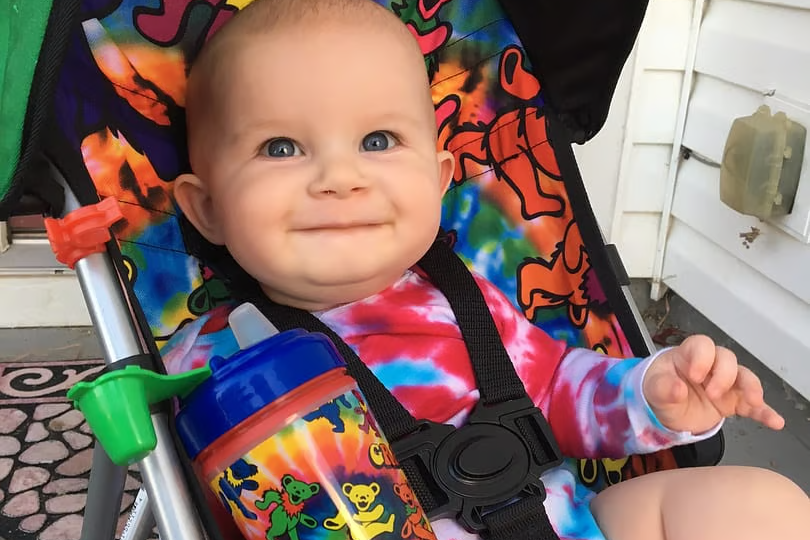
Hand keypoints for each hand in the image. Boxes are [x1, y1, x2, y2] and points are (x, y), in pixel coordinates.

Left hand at [643, 335, 784, 433]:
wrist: (665, 411)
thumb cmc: (659, 390)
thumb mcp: (653, 389)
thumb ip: (662, 387)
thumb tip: (678, 389)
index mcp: (688, 355)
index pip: (702, 346)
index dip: (702, 358)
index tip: (694, 376)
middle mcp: (710, 366)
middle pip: (727, 359)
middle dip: (724, 375)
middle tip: (712, 394)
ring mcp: (724, 383)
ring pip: (744, 377)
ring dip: (751, 387)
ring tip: (752, 401)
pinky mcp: (733, 402)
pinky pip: (753, 405)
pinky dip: (765, 412)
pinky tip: (775, 421)